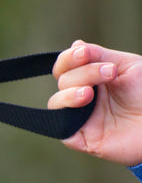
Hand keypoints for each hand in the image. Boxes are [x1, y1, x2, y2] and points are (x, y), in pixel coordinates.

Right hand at [49, 40, 141, 164]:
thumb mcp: (126, 65)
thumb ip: (99, 55)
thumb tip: (75, 44)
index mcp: (91, 79)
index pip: (65, 66)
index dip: (69, 58)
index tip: (84, 53)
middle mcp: (83, 97)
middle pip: (62, 80)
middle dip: (83, 73)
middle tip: (110, 72)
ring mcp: (80, 118)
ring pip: (56, 102)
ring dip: (69, 92)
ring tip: (90, 93)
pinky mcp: (80, 138)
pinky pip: (58, 125)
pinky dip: (64, 112)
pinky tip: (83, 101)